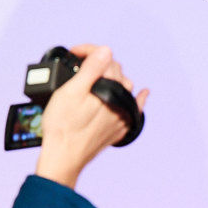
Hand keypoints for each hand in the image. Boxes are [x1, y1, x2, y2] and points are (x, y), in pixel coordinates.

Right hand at [35, 44, 148, 189]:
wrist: (64, 157)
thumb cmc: (63, 126)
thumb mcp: (70, 91)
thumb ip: (91, 69)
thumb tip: (106, 51)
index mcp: (109, 88)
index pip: (104, 58)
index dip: (88, 50)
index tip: (74, 52)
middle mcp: (120, 100)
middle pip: (115, 71)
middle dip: (98, 63)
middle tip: (79, 65)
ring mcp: (122, 115)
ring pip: (124, 86)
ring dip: (113, 77)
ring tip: (97, 76)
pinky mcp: (119, 128)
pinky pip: (135, 108)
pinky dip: (139, 99)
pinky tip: (144, 93)